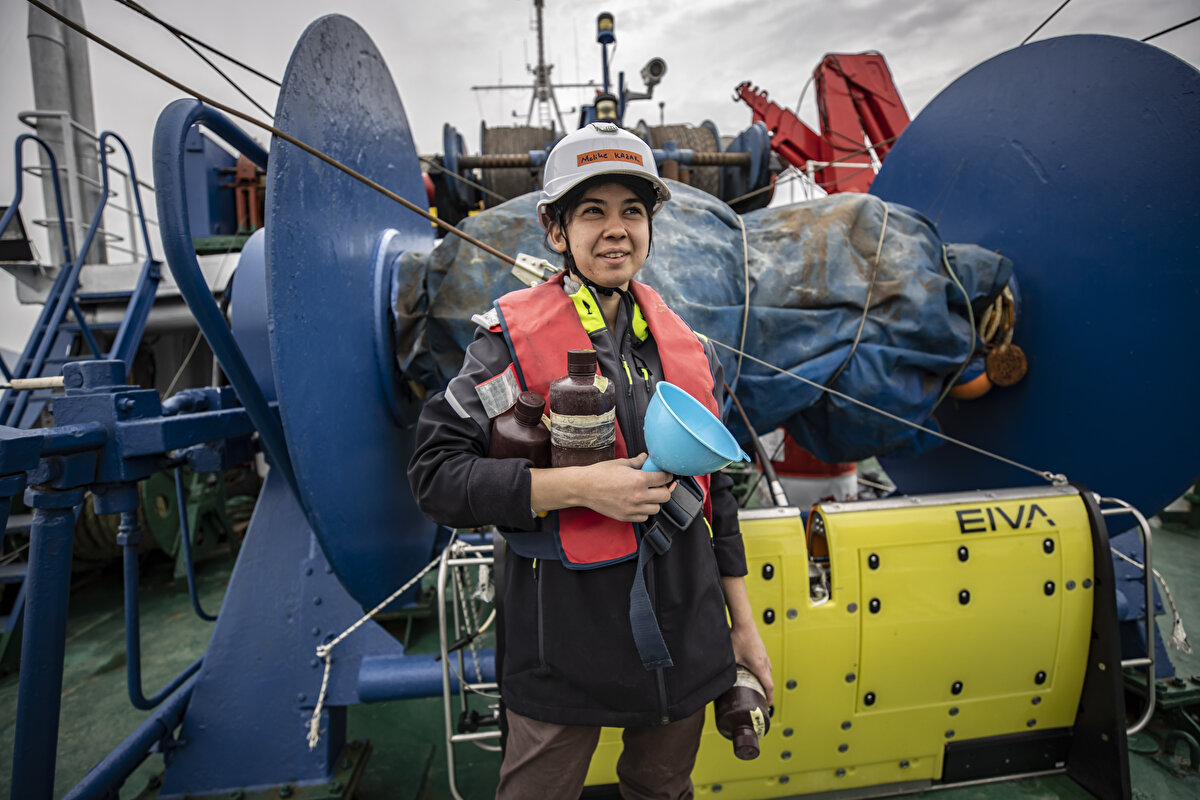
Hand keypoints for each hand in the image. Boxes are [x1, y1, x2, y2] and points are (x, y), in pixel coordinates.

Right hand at [529, 453, 672, 520]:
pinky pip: (644, 517)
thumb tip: (646, 458)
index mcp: (639, 480)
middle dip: (663, 489)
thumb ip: (637, 462)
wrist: (584, 488)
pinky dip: (644, 511)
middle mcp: (639, 496)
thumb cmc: (600, 473)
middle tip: (657, 485)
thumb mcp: (620, 463)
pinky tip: (637, 503)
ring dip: (654, 501)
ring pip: (656, 508)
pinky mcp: (626, 517)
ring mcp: (633, 508)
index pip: (664, 478)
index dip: (667, 475)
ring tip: (646, 495)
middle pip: (665, 496)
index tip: (665, 474)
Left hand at [722, 575, 772, 703]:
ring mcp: (764, 654)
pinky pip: (765, 663)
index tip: (767, 705)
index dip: (769, 698)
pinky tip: (753, 669)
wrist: (744, 621)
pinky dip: (762, 670)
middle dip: (766, 690)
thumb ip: (726, 669)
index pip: (769, 686)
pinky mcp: (762, 649)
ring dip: (764, 679)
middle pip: (769, 680)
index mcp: (760, 666)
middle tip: (760, 697)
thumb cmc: (739, 638)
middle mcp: (765, 661)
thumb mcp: (731, 658)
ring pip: (768, 671)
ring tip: (757, 685)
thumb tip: (717, 680)